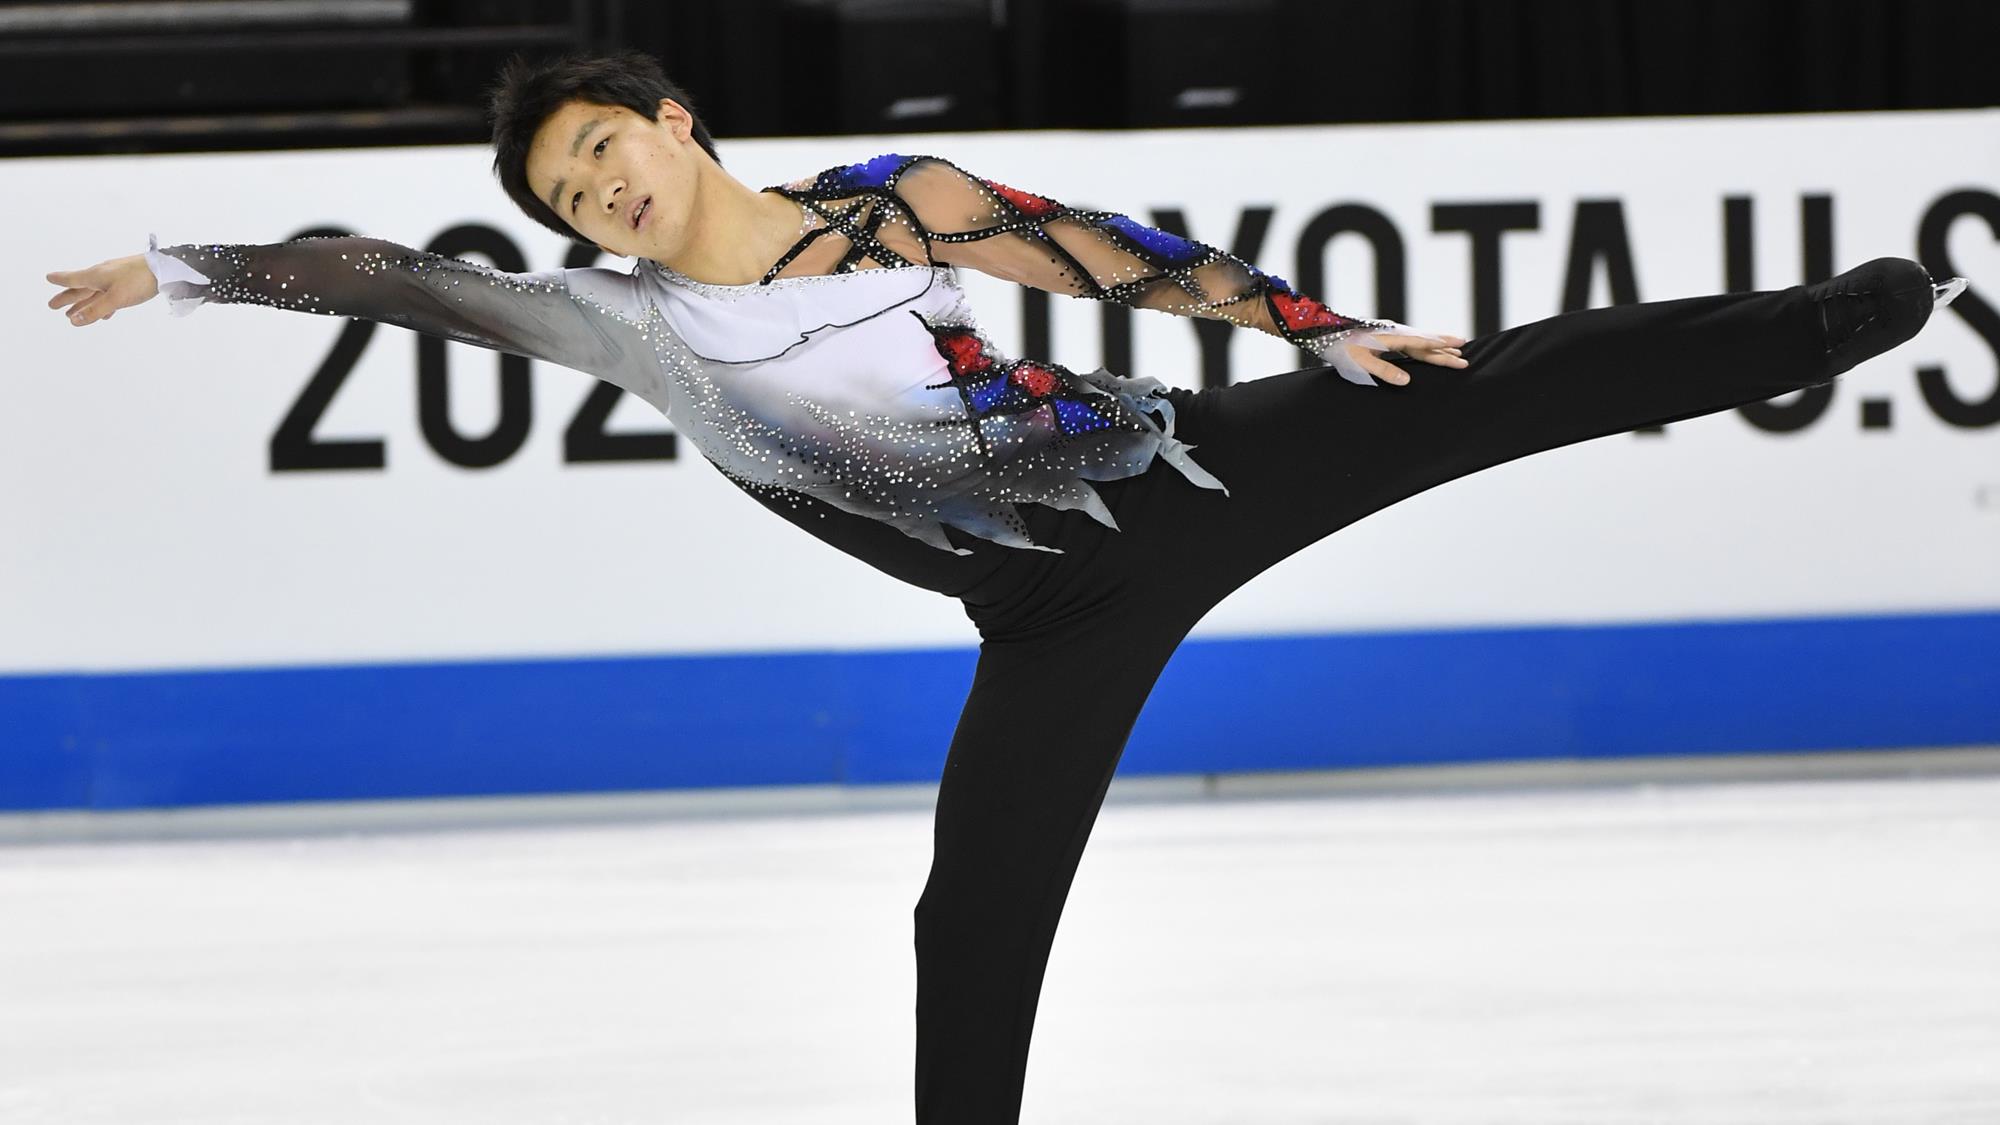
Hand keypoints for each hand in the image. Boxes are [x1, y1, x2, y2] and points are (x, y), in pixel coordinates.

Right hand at [46, 254, 158, 326]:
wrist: (165, 269)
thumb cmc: (138, 280)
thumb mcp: (115, 298)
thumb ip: (95, 310)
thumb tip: (73, 321)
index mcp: (95, 276)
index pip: (72, 279)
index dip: (60, 280)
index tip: (48, 278)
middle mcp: (102, 276)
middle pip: (79, 289)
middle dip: (66, 298)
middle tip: (53, 305)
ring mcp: (115, 279)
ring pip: (94, 294)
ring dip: (83, 304)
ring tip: (72, 314)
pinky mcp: (128, 284)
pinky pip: (110, 297)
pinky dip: (103, 306)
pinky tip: (104, 314)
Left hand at [1346, 331, 1468, 385]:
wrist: (1324, 332)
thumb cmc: (1340, 349)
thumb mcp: (1360, 363)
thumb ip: (1384, 371)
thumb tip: (1407, 381)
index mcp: (1391, 338)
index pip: (1422, 344)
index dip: (1441, 350)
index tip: (1460, 352)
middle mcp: (1394, 333)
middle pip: (1425, 342)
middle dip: (1446, 349)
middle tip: (1465, 356)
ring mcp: (1390, 334)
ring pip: (1420, 341)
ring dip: (1437, 346)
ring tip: (1456, 350)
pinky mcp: (1385, 337)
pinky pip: (1411, 342)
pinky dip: (1424, 345)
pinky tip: (1429, 347)